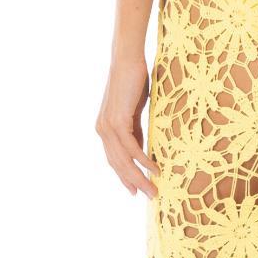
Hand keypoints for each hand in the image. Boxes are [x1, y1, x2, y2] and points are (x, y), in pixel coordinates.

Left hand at [95, 55, 157, 197]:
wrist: (127, 60)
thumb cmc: (133, 82)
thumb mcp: (134, 112)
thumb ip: (135, 130)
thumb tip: (142, 149)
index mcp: (105, 129)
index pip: (114, 160)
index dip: (125, 177)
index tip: (136, 190)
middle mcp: (102, 130)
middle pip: (118, 165)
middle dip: (134, 182)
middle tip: (149, 196)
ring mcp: (108, 127)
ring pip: (124, 161)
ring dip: (140, 177)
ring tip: (154, 189)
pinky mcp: (117, 122)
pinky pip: (132, 148)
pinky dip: (144, 160)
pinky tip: (154, 169)